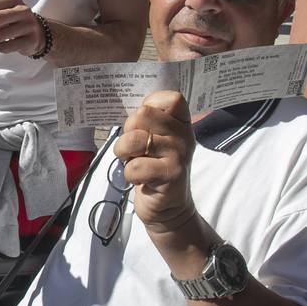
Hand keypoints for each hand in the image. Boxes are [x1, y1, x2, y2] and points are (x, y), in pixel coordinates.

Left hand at [114, 91, 197, 235]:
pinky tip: (139, 179)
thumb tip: (126, 101)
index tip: (144, 123)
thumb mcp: (154, 139)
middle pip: (143, 115)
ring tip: (133, 161)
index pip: (170, 97)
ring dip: (124, 153)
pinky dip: (129, 174)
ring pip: (134, 139)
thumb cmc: (154, 166)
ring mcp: (178, 154)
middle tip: (134, 148)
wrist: (168, 208)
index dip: (149, 105)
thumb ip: (146, 120)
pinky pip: (135, 166)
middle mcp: (183, 135)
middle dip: (128, 131)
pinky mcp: (170, 175)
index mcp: (181, 122)